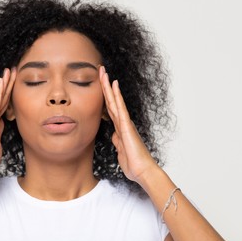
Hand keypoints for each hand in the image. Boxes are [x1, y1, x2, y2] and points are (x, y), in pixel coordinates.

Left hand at [99, 66, 158, 181]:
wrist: (142, 171)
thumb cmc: (133, 162)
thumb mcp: (120, 150)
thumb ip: (117, 141)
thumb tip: (114, 136)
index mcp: (120, 128)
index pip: (109, 108)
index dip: (104, 96)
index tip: (99, 84)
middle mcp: (122, 122)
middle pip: (111, 101)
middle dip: (105, 86)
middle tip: (100, 70)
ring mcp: (125, 123)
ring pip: (114, 100)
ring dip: (108, 86)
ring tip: (103, 72)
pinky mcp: (127, 126)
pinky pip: (120, 108)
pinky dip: (117, 96)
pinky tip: (114, 85)